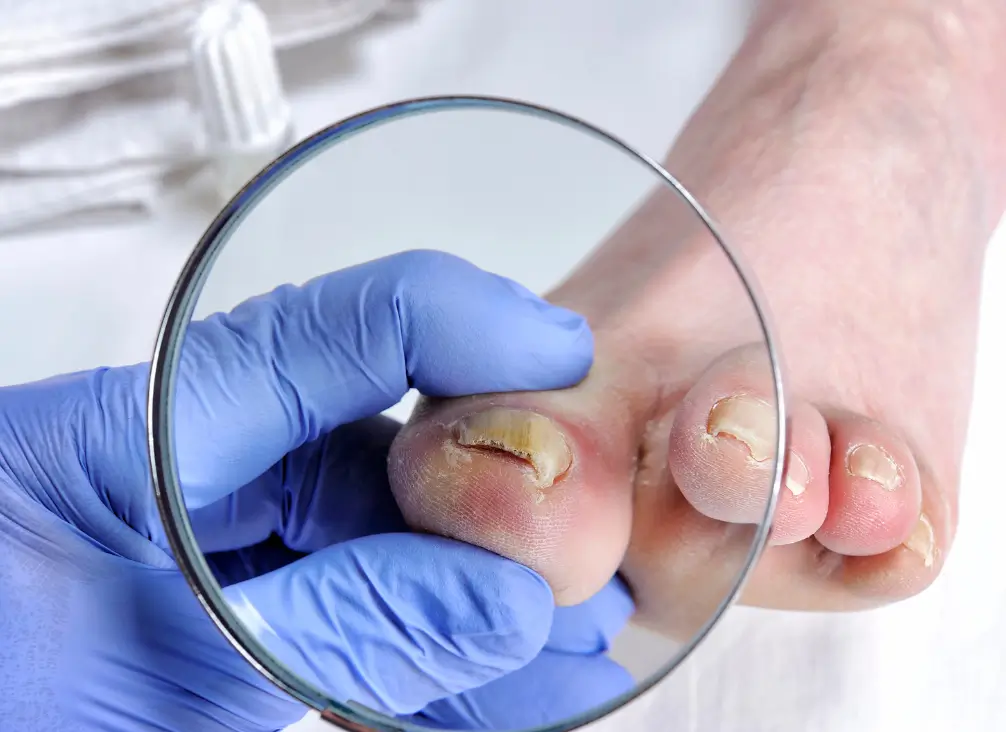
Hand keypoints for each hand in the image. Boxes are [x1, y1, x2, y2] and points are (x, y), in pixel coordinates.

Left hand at [0, 250, 634, 731]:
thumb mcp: (159, 675)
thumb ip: (342, 630)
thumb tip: (504, 600)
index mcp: (141, 425)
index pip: (339, 325)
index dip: (471, 323)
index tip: (570, 364)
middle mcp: (181, 452)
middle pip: (373, 421)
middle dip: (490, 476)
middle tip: (582, 535)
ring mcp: (202, 519)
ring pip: (369, 509)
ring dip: (464, 566)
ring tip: (554, 622)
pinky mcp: (215, 580)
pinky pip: (336, 570)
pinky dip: (408, 612)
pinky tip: (473, 649)